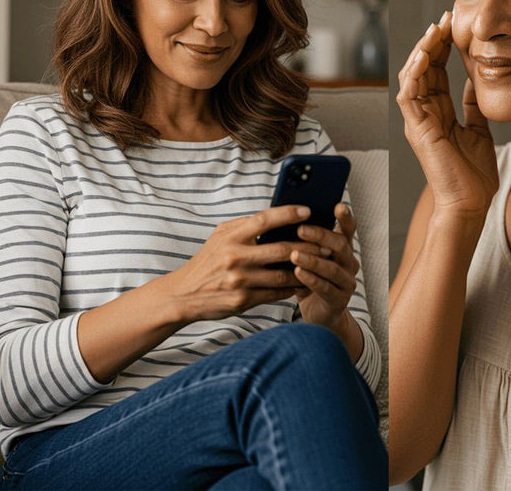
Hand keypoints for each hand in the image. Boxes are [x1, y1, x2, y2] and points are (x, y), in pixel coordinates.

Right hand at [160, 204, 324, 323]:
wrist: (183, 295)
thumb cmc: (209, 260)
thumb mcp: (221, 236)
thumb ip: (248, 225)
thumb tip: (282, 214)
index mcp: (230, 237)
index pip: (265, 220)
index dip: (289, 213)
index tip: (308, 210)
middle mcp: (235, 257)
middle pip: (283, 250)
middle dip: (309, 247)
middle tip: (327, 244)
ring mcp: (240, 281)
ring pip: (284, 274)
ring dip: (306, 269)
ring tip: (321, 263)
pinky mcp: (243, 300)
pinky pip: (277, 292)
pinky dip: (293, 287)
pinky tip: (304, 281)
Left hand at [292, 203, 360, 328]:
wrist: (318, 313)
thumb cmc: (308, 279)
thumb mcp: (308, 257)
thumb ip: (302, 241)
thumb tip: (281, 218)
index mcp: (343, 249)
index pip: (348, 229)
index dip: (345, 218)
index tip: (338, 205)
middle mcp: (350, 263)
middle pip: (341, 245)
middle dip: (320, 236)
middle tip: (300, 229)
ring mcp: (347, 282)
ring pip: (333, 268)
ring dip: (313, 260)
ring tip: (294, 255)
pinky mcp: (340, 300)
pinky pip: (326, 288)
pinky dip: (311, 279)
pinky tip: (298, 273)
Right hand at [397, 10, 498, 215]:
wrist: (471, 203)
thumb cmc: (475, 173)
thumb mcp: (478, 130)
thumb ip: (473, 106)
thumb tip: (477, 81)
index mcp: (438, 112)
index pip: (435, 71)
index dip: (442, 47)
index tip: (453, 25)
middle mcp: (423, 114)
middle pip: (421, 68)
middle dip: (432, 41)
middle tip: (445, 17)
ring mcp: (417, 122)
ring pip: (411, 77)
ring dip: (422, 51)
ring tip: (435, 30)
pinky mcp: (417, 131)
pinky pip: (408, 97)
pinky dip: (414, 76)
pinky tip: (424, 57)